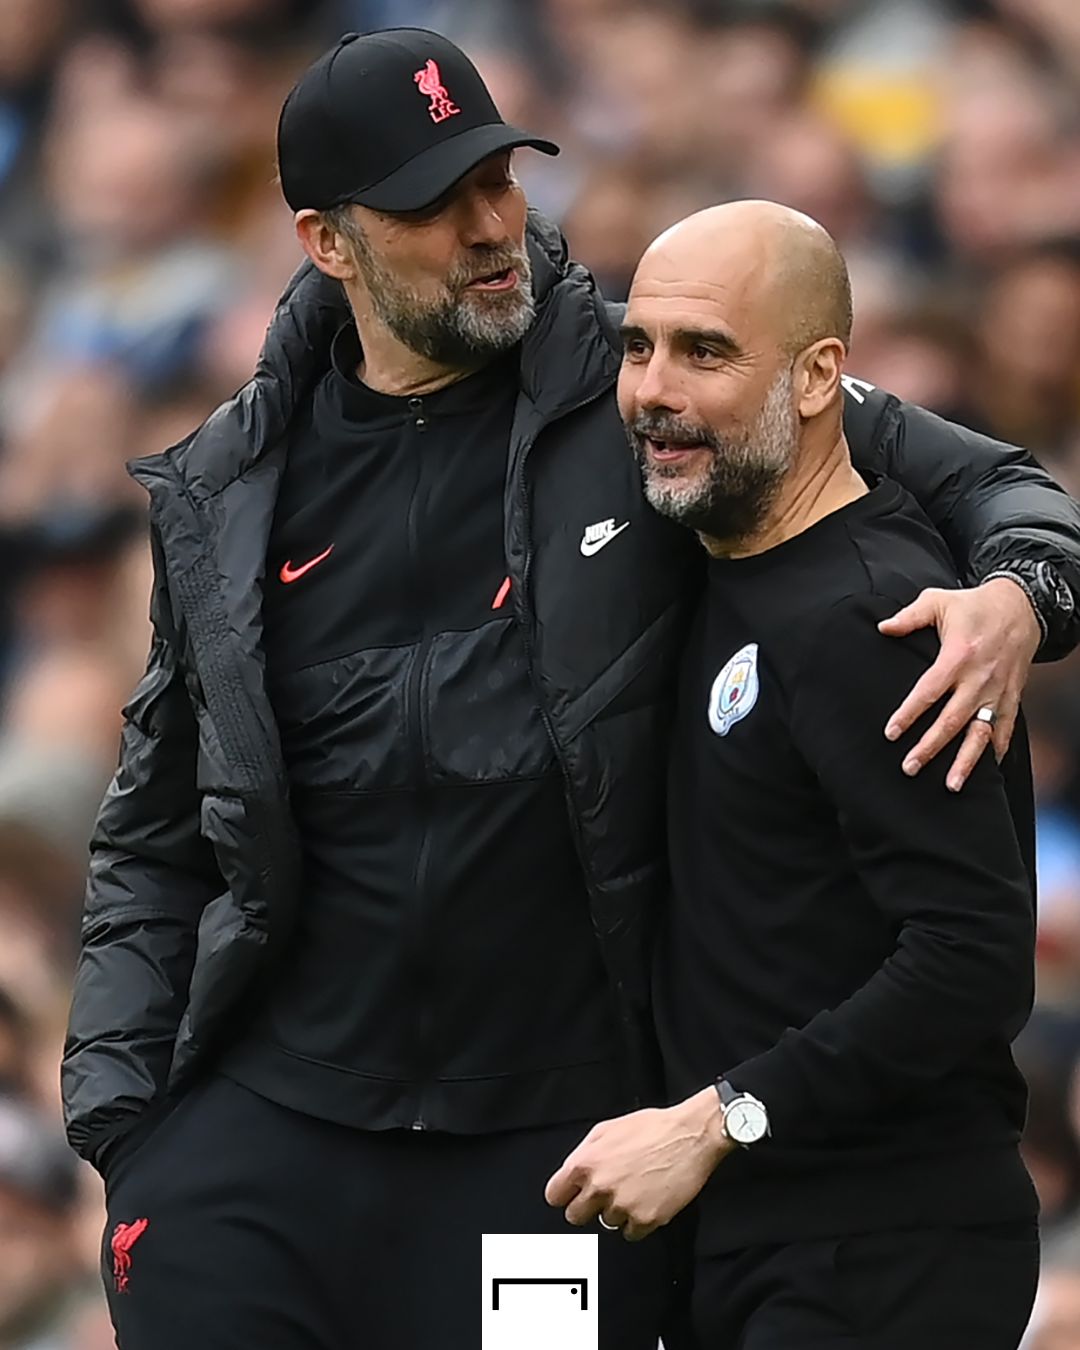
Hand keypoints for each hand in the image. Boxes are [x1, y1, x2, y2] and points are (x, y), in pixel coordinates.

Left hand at [543, 1090, 732, 1241]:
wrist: (691, 1135)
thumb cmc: (653, 1127)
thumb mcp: (608, 1128)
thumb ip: (585, 1152)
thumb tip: (571, 1172)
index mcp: (586, 1162)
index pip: (555, 1195)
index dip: (565, 1194)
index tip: (571, 1195)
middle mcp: (600, 1187)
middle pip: (575, 1216)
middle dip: (587, 1207)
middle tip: (604, 1194)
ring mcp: (622, 1206)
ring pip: (606, 1223)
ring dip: (617, 1211)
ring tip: (634, 1189)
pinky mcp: (645, 1220)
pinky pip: (631, 1234)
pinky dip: (638, 1222)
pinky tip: (647, 1200)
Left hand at [877, 578, 1039, 790]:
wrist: (1022, 606)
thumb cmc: (973, 605)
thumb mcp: (938, 601)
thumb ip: (909, 617)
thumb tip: (881, 627)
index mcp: (958, 656)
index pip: (928, 692)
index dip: (909, 714)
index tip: (891, 733)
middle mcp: (979, 679)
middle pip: (951, 720)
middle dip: (930, 747)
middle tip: (909, 767)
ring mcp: (998, 691)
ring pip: (981, 733)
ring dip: (966, 761)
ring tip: (950, 785)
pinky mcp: (1012, 696)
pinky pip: (1005, 729)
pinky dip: (997, 751)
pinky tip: (985, 771)